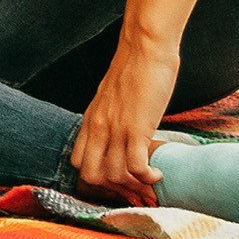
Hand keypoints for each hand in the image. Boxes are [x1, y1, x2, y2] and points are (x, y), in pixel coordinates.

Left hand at [69, 37, 179, 204]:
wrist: (144, 49)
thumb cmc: (134, 71)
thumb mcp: (112, 98)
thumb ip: (110, 117)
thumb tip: (120, 134)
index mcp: (90, 121)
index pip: (79, 163)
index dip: (99, 179)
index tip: (122, 182)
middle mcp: (97, 128)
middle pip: (91, 176)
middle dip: (115, 190)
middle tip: (138, 188)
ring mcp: (114, 129)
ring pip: (113, 176)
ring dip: (135, 186)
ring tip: (152, 182)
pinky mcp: (136, 128)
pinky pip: (135, 167)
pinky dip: (148, 178)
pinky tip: (160, 174)